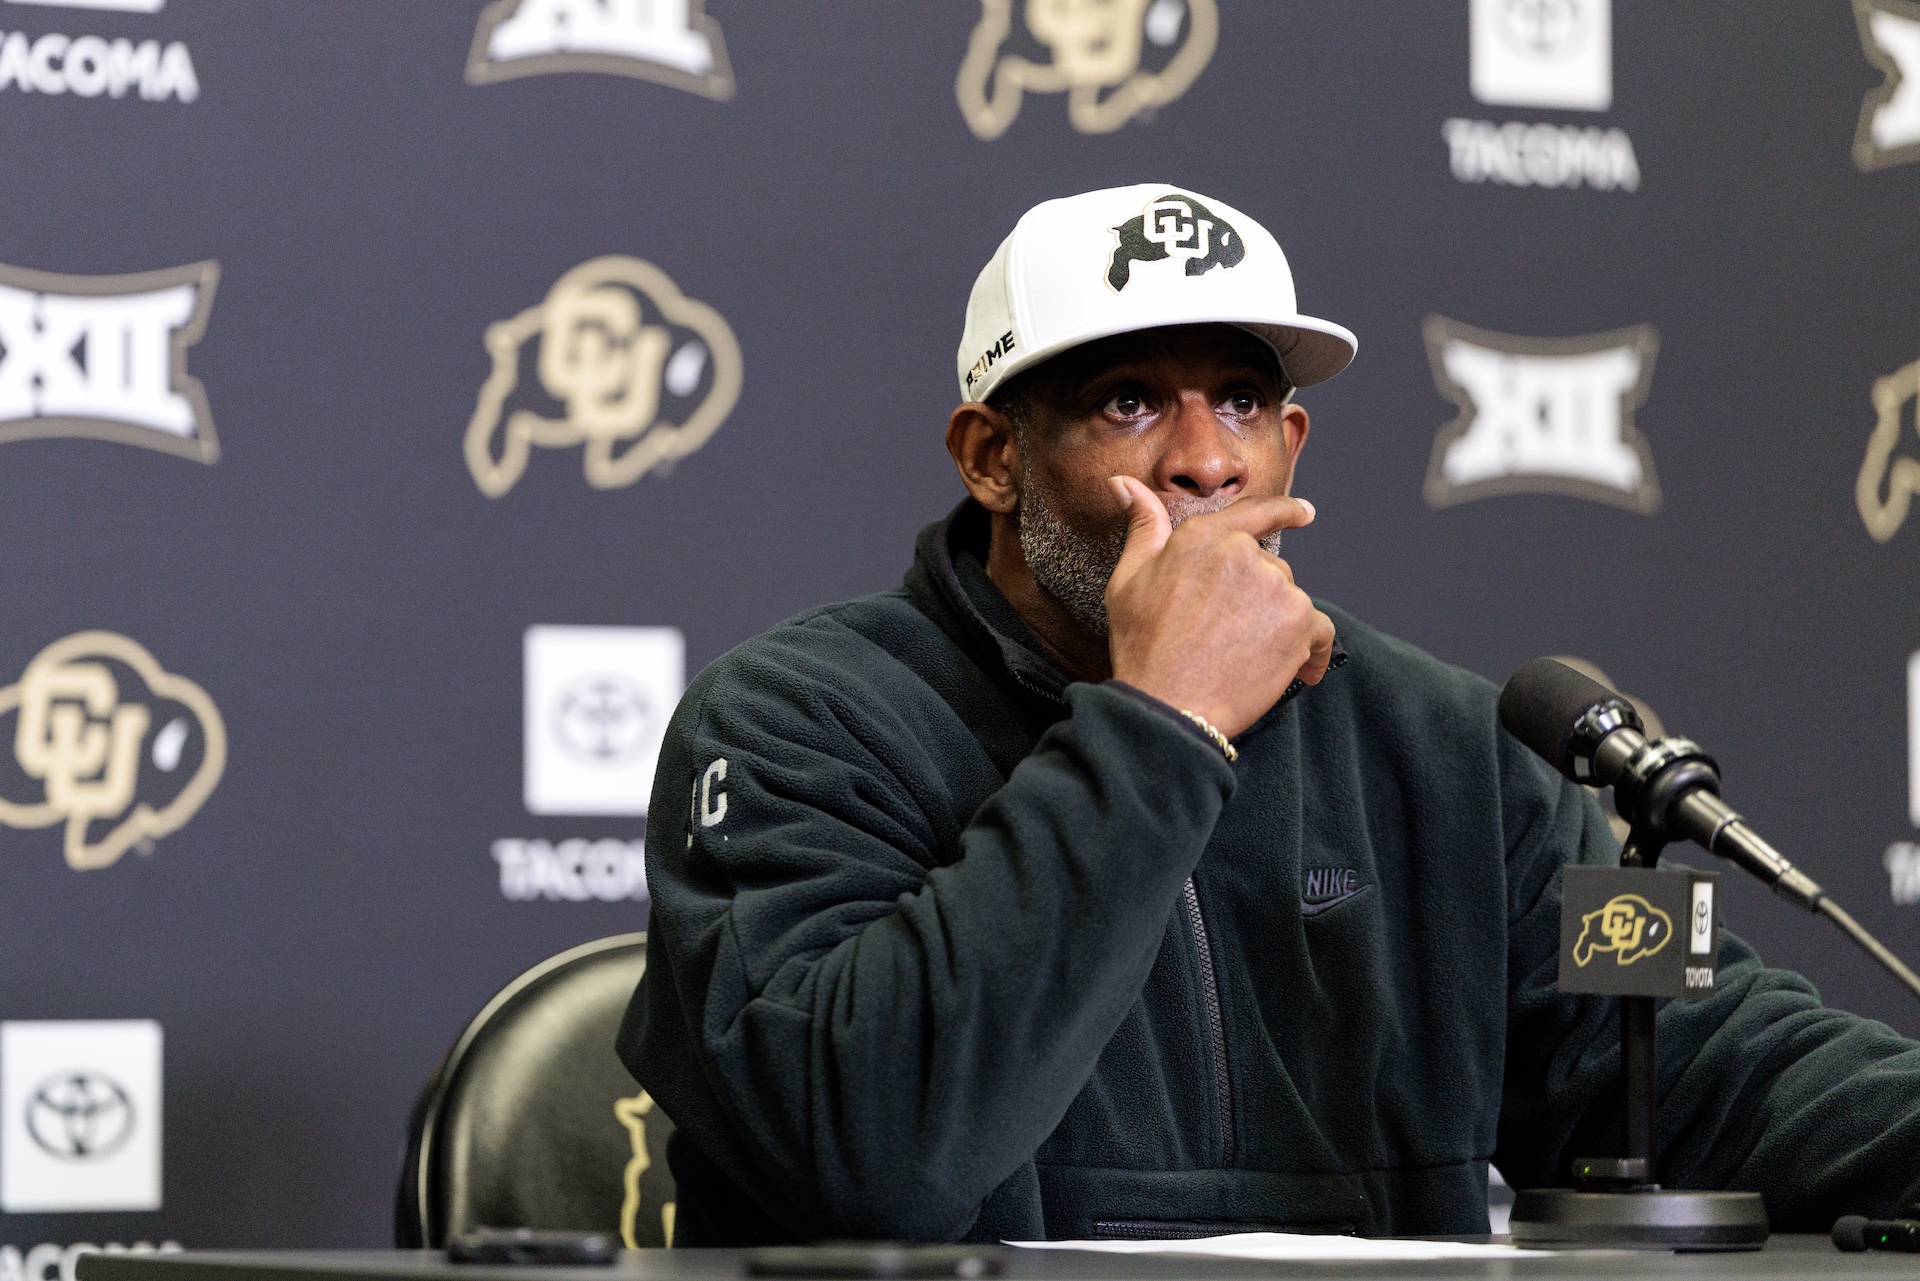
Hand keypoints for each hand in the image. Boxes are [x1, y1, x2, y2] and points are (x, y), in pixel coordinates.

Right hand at [1104, 476, 1335, 739]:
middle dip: (1258, 600)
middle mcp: (1241, 552)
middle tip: (1229, 638)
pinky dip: (1310, 651)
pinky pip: (1318, 631)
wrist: (1167, 706)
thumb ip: (1142, 528)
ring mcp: (1274, 585)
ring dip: (1279, 627)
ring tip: (1247, 659)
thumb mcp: (1128, 580)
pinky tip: (1295, 671)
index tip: (1305, 513)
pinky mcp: (1298, 620)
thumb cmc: (1143, 647)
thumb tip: (1123, 484)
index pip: (1255, 512)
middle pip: (1270, 569)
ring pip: (1291, 600)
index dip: (1285, 510)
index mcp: (1202, 536)